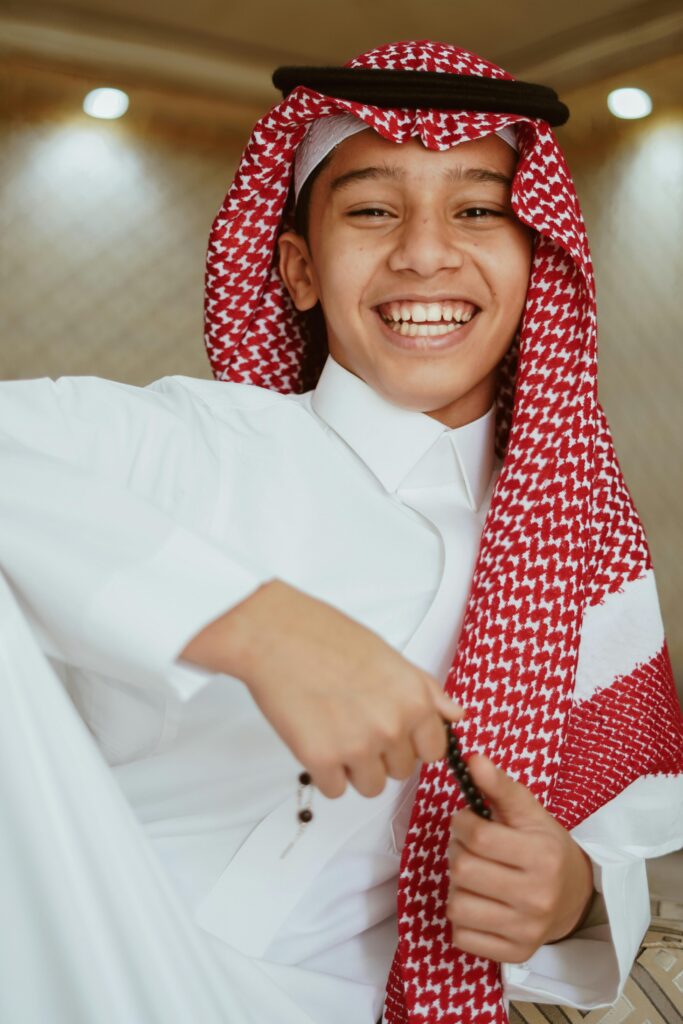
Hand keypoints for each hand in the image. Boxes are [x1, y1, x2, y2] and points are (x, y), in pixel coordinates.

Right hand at [181, 579, 463, 798]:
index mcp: (414, 698)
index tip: (393, 733)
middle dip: (381, 754)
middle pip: (401, 771)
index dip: (412, 743)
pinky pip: (335, 790)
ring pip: (370, 786)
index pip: (434, 750)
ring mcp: (358, 746)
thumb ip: (425, 689)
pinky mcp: (321, 761)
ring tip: (334, 731)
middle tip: (353, 721)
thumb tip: (455, 714)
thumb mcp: (388, 655)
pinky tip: (315, 739)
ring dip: (354, 768)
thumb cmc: (327, 637)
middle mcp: (393, 726)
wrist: (275, 635)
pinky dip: (324, 772)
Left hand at [447, 755, 593, 963]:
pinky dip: (462, 918)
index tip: (467, 821)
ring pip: (457, 905)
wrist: (575, 894)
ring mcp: (526, 929)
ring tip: (473, 877)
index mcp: (542, 855)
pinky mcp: (515, 953)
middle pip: (464, 870)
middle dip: (457, 852)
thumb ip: (499, 785)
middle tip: (468, 848)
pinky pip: (461, 937)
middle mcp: (536, 896)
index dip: (461, 823)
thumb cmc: (544, 846)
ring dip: (456, 887)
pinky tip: (479, 903)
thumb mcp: (528, 811)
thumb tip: (472, 759)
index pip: (478, 837)